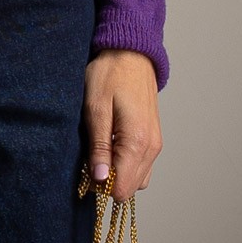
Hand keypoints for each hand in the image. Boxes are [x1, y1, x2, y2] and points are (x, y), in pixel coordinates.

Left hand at [83, 48, 162, 200]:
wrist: (130, 53)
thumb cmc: (110, 75)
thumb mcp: (95, 109)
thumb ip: (99, 146)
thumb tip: (99, 180)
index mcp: (137, 142)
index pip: (121, 189)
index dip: (100, 185)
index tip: (86, 167)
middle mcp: (152, 148)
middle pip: (130, 189)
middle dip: (108, 180)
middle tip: (90, 156)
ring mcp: (155, 144)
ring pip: (137, 180)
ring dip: (118, 173)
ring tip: (100, 148)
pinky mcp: (153, 139)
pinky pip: (142, 166)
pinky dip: (126, 164)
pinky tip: (111, 145)